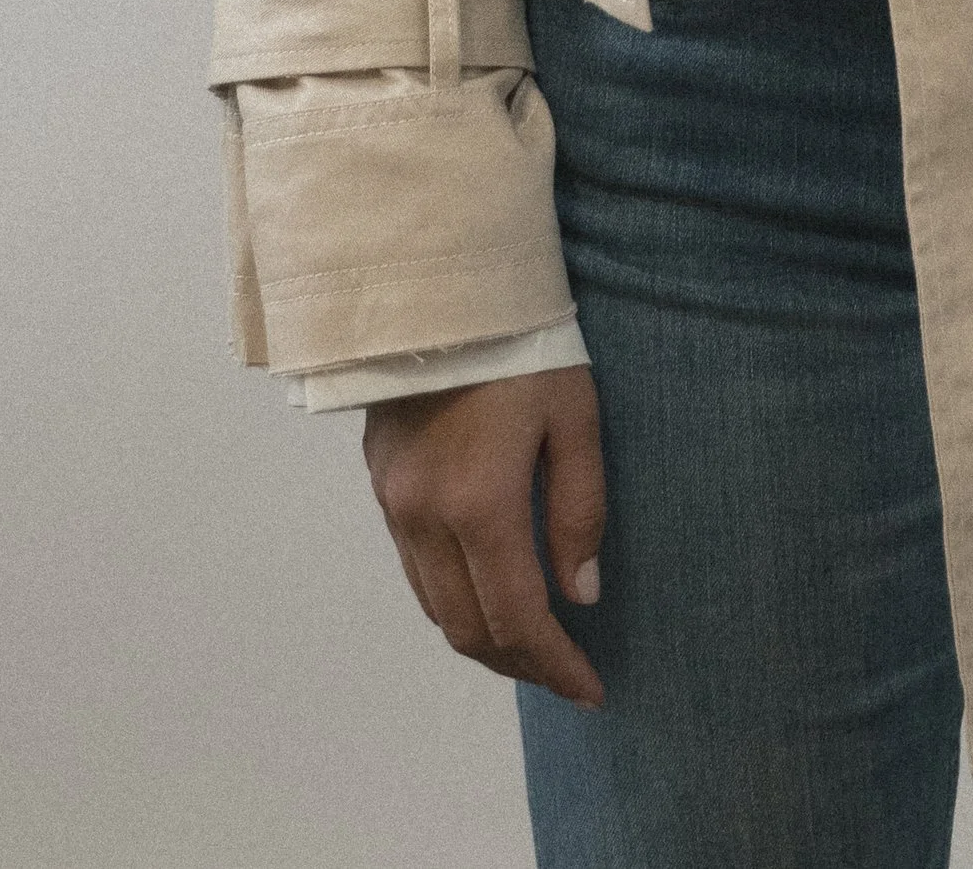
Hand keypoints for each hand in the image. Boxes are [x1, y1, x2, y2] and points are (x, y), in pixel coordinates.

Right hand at [363, 365, 607, 710]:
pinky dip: (453, 598)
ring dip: (484, 638)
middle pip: (469, 629)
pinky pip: (415, 569)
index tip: (591, 689)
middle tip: (566, 674)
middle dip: (521, 664)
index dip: (555, 665)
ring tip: (533, 644)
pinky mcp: (381, 483)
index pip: (517, 619)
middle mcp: (425, 517)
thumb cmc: (523, 342)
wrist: (440, 283)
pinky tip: (487, 590)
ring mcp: (394, 503)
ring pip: (436, 606)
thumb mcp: (574, 416)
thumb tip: (582, 595)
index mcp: (479, 503)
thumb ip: (580, 509)